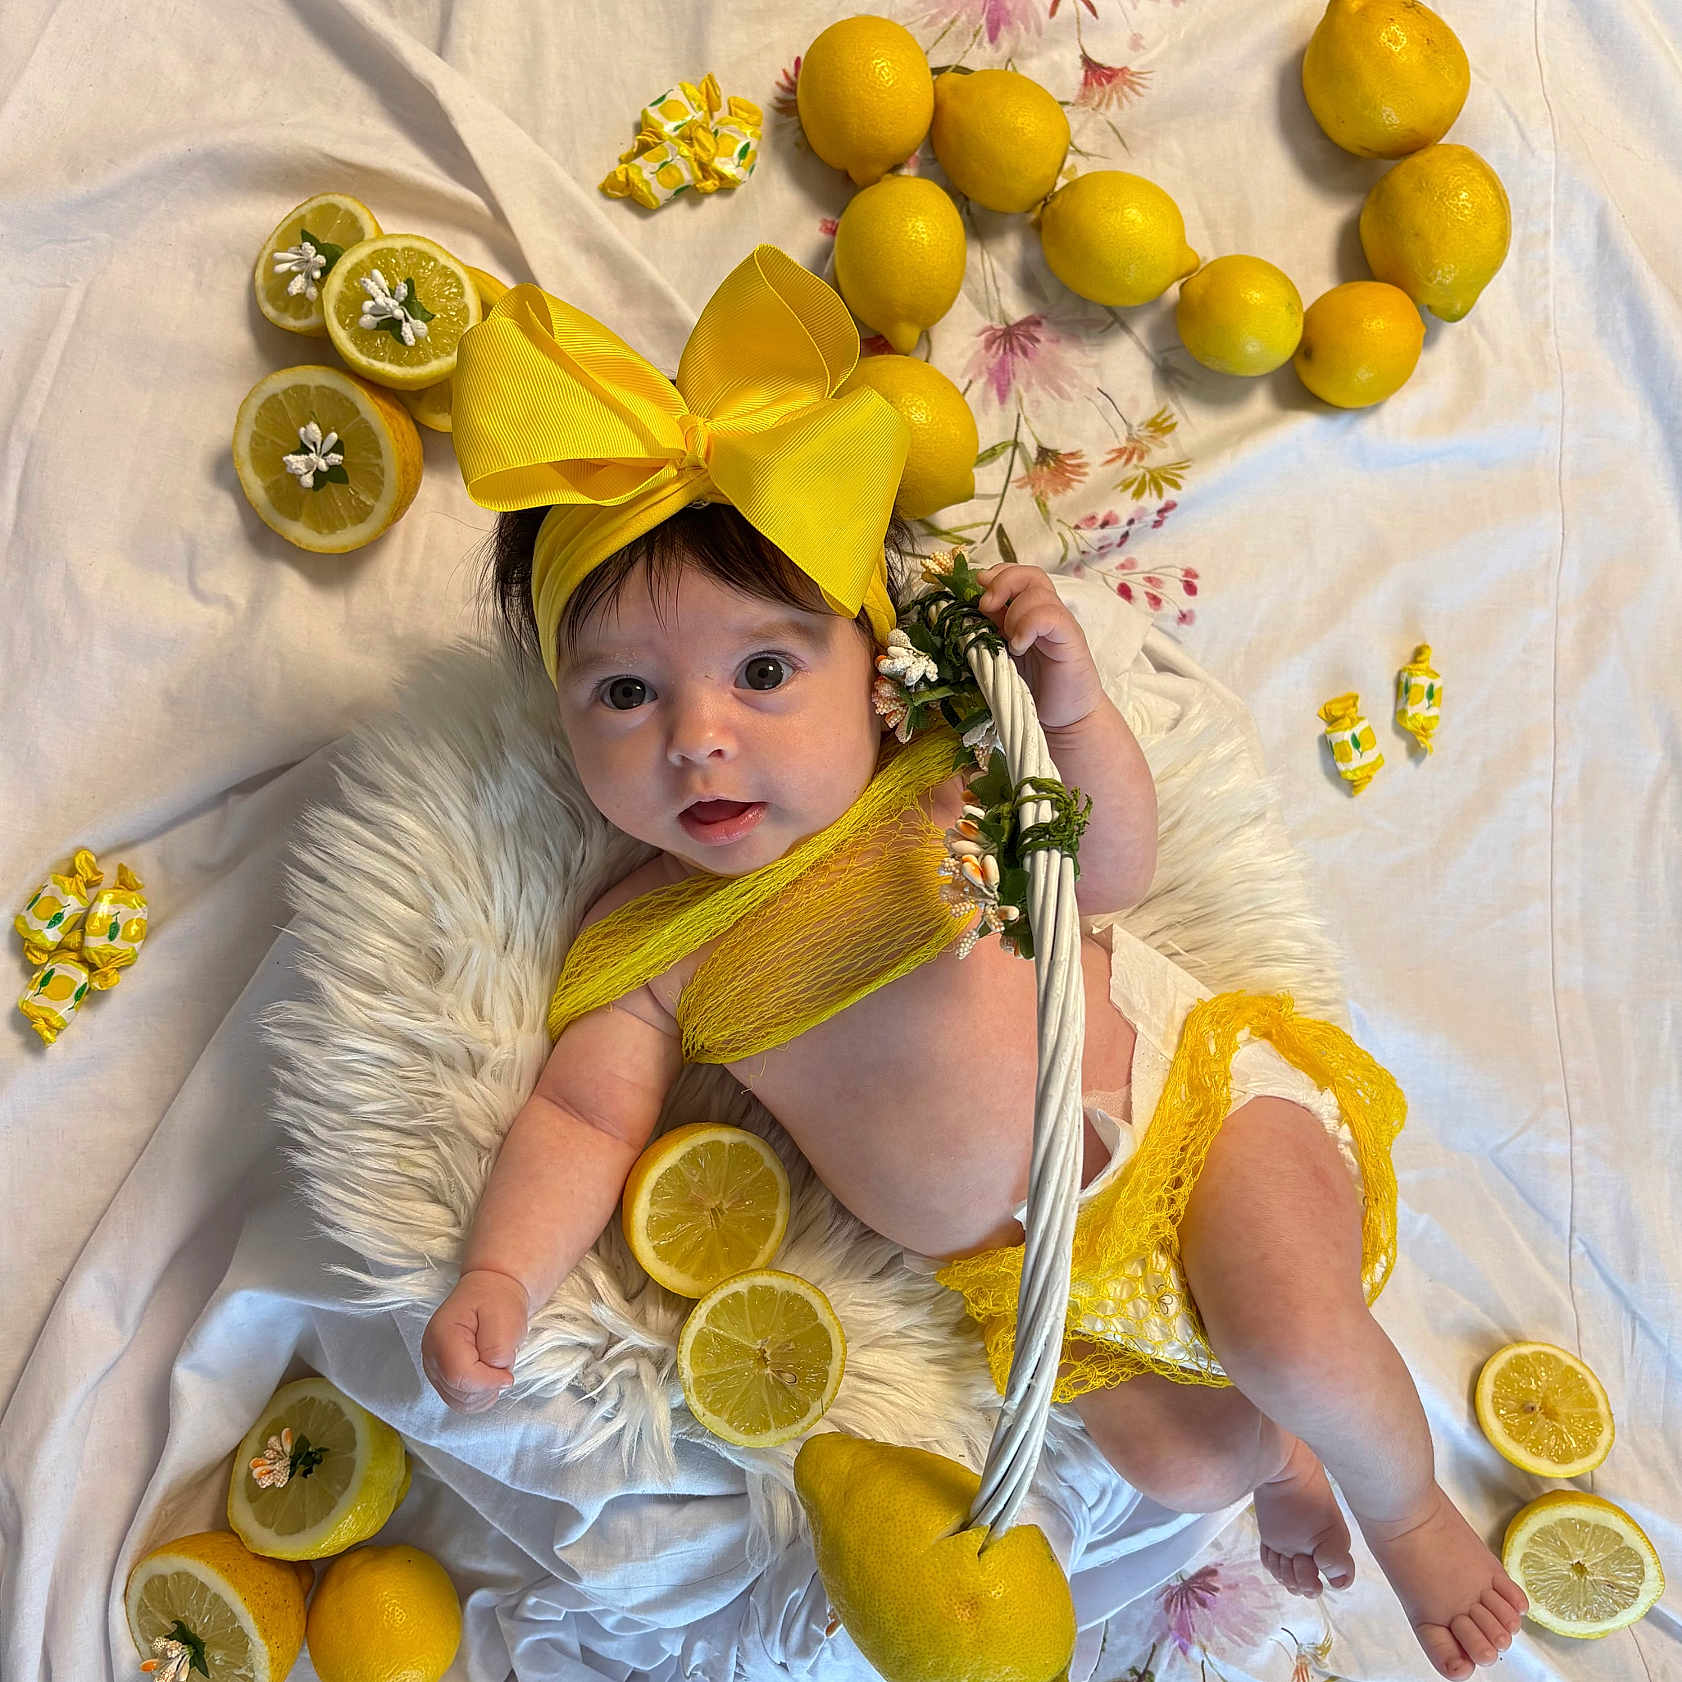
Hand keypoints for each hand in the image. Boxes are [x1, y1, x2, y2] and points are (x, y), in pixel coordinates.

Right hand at [421, 1268, 528, 1413]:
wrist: (491, 1292)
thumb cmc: (497, 1300)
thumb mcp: (504, 1317)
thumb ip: (498, 1350)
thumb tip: (495, 1376)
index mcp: (442, 1335)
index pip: (459, 1375)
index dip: (488, 1381)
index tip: (508, 1373)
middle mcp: (432, 1355)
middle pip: (459, 1392)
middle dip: (488, 1384)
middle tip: (502, 1361)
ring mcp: (435, 1368)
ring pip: (460, 1402)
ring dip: (485, 1391)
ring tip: (495, 1364)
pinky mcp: (443, 1378)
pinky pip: (461, 1402)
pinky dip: (480, 1396)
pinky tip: (489, 1376)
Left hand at [974, 563, 1108, 731]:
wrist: (1064, 720)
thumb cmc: (1031, 691)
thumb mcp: (999, 656)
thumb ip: (987, 632)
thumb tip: (964, 611)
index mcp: (1028, 614)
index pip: (1016, 575)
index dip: (996, 575)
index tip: (976, 589)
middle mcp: (1046, 613)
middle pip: (1029, 574)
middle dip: (1002, 582)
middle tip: (986, 606)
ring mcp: (1060, 624)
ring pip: (1038, 591)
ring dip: (1013, 612)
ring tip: (1008, 640)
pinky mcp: (1070, 639)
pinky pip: (1050, 615)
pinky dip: (1028, 625)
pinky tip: (1019, 646)